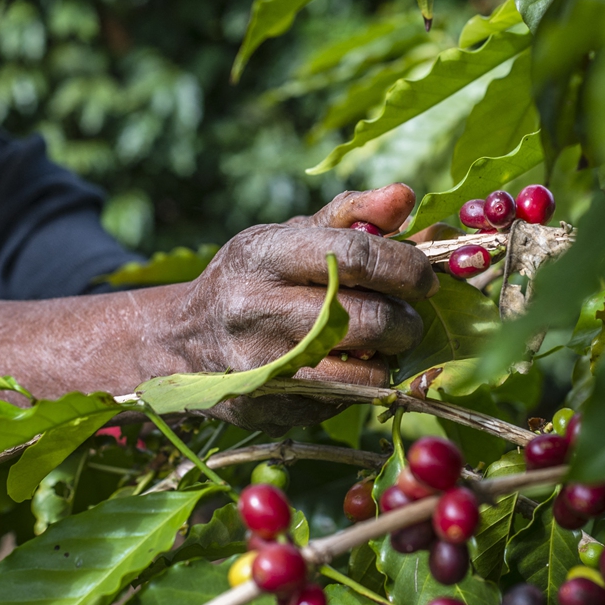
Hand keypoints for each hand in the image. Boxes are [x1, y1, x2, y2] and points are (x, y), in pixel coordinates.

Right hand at [174, 184, 436, 433]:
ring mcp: (258, 365)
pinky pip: (341, 403)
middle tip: (408, 318)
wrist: (181, 341)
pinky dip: (358, 386)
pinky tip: (345, 367)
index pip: (354, 257)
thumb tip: (405, 197)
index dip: (405, 269)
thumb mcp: (289, 236)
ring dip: (386, 360)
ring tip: (378, 344)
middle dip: (405, 323)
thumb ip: (352, 215)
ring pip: (361, 373)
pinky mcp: (267, 408)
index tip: (423, 279)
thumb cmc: (254, 278)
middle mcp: (255, 309)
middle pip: (366, 321)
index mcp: (263, 255)